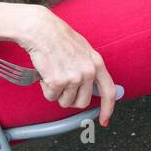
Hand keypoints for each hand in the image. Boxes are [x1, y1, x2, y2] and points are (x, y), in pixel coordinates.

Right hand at [0, 3, 116, 125]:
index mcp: (96, 63)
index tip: (104, 120)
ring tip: (54, 73)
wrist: (42, 30)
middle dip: (70, 98)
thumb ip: (90, 68)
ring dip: (57, 92)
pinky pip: (50, 97)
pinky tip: (46, 73)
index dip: (108, 108)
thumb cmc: (59, 38)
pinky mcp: (58, 82)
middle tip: (62, 84)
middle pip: (82, 102)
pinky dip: (46, 89)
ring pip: (65, 101)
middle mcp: (88, 72)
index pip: (109, 92)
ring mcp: (73, 77)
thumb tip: (94, 87)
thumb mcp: (84, 51)